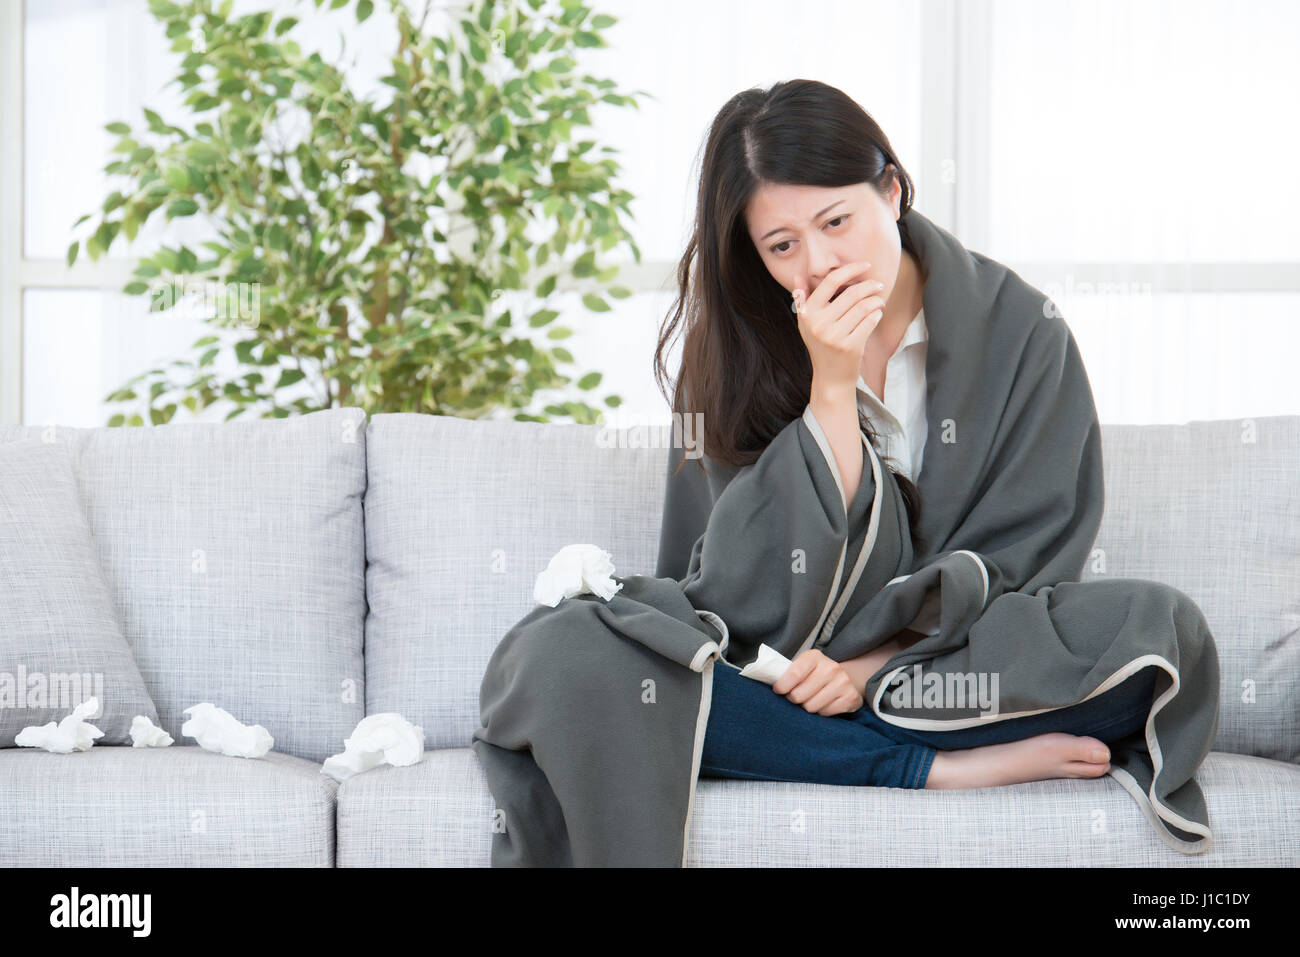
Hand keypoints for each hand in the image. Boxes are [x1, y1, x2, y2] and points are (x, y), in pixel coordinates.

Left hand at [771, 648, 863, 716]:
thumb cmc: (815, 674)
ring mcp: (842, 682)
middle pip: (800, 695)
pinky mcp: (850, 697)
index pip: (794, 673)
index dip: (782, 686)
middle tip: (796, 696)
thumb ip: (787, 672)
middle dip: (794, 699)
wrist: (844, 679)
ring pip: (811, 707)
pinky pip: (825, 713)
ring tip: (810, 699)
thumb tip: (768, 682)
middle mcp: (831, 667)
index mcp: (814, 656)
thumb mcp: (802, 666)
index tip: (778, 691)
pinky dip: (821, 712)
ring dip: (807, 707)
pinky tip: (824, 703)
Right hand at [793, 261, 886, 395]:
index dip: (850, 269)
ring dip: (876, 300)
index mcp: (808, 313)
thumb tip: (798, 276)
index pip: (830, 282)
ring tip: (879, 301)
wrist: (831, 377)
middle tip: (878, 284)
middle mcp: (819, 324)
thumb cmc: (820, 345)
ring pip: (864, 306)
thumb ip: (802, 299)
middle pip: (851, 293)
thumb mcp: (806, 323)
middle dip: (870, 285)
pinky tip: (877, 313)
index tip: (865, 265)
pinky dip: (877, 314)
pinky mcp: (850, 346)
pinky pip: (870, 321)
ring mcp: (834, 336)